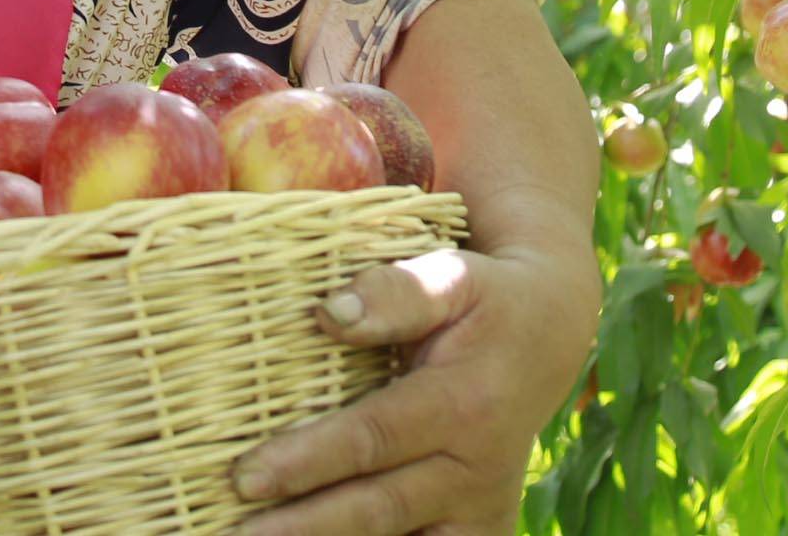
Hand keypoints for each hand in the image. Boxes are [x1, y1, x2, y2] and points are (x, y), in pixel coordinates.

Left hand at [227, 238, 601, 533]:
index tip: (245, 475)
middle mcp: (475, 469)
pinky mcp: (478, 530)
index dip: (307, 460)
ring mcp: (479, 509)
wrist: (550, 332)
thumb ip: (396, 293)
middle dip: (305, 525)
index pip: (373, 439)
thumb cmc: (486, 299)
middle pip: (379, 507)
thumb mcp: (452, 277)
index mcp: (464, 405)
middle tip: (237, 531)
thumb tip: (330, 314)